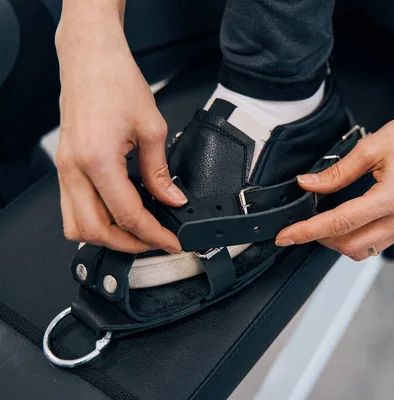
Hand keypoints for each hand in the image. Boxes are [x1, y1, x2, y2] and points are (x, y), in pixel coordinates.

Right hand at [55, 15, 185, 253]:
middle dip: (128, 244)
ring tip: (138, 232)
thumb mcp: (152, 128)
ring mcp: (64, 168)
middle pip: (94, 230)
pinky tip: (119, 212)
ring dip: (107, 235)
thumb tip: (172, 199)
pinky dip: (96, 218)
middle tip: (155, 242)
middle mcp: (73, 169)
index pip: (127, 215)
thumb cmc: (116, 81)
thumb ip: (161, 171)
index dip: (153, 235)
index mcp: (97, 160)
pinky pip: (73, 206)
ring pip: (77, 224)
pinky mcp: (65, 164)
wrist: (90, 56)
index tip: (171, 241)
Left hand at [275, 43, 393, 260]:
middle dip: (320, 239)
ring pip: (363, 250)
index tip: (285, 236)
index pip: (340, 223)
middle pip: (350, 246)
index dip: (308, 231)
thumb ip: (336, 172)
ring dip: (337, 242)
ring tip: (320, 223)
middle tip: (300, 225)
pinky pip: (376, 243)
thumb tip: (307, 185)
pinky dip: (354, 238)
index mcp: (392, 197)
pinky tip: (343, 222)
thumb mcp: (370, 147)